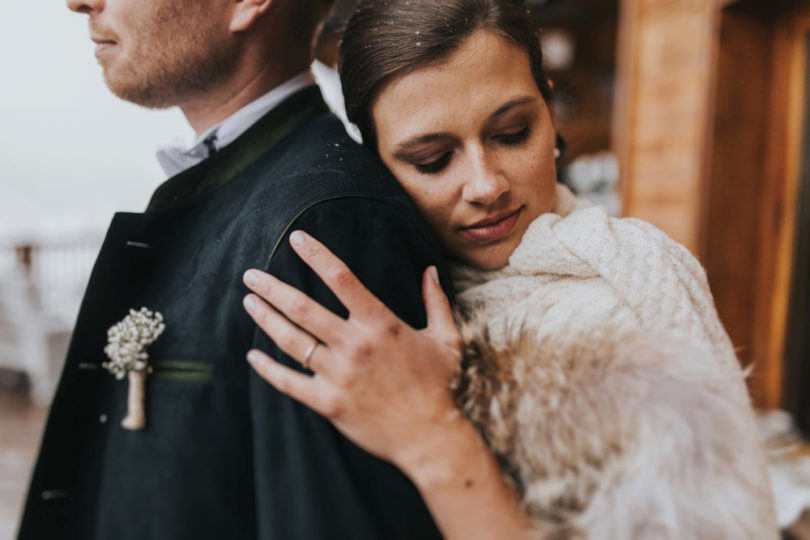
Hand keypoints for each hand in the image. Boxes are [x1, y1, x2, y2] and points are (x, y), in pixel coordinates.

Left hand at [242, 230, 462, 472]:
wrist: (431, 437)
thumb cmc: (440, 386)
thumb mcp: (446, 339)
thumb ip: (436, 301)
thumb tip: (429, 270)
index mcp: (381, 324)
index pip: (342, 278)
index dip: (316, 255)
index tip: (297, 238)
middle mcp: (355, 345)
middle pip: (303, 308)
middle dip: (272, 288)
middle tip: (251, 275)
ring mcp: (339, 375)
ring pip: (291, 341)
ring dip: (266, 319)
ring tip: (249, 303)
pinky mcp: (329, 403)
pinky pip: (289, 382)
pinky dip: (268, 369)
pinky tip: (253, 356)